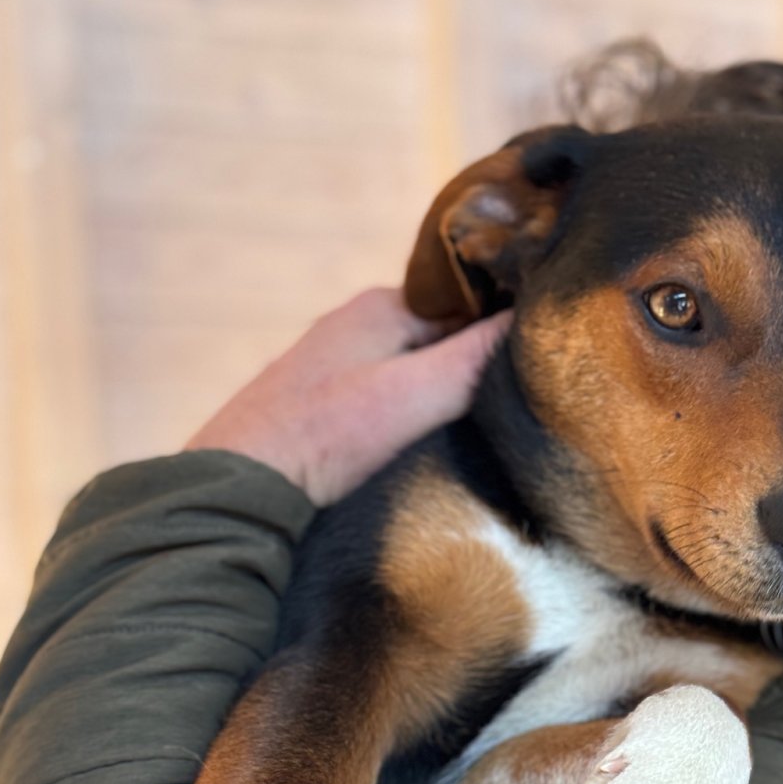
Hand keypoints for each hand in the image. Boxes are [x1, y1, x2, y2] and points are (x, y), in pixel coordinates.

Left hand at [185, 287, 511, 505]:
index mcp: (384, 304)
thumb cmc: (326, 434)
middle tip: (519, 393)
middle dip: (476, 358)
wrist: (243, 481)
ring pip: (417, 362)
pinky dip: (414, 404)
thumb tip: (534, 320)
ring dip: (445, 386)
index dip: (503, 329)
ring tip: (481, 417)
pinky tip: (427, 434)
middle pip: (443, 332)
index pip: (469, 302)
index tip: (539, 359)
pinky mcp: (328, 396)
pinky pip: (390, 387)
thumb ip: (473, 359)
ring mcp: (341, 358)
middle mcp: (360, 320)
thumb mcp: (412, 395)